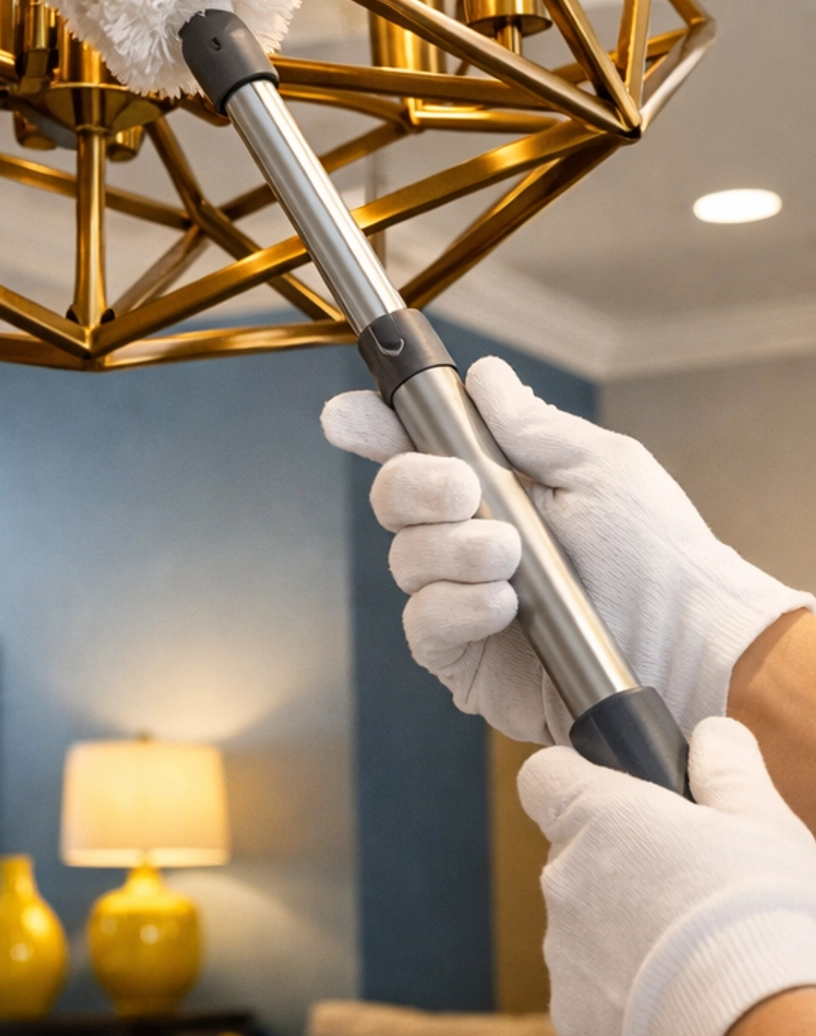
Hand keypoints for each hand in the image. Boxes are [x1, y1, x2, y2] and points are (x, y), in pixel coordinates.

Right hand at [321, 356, 808, 742]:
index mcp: (499, 485)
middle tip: (464, 488)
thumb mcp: (602, 468)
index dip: (373, 427)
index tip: (347, 415)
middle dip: (416, 486)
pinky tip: (502, 604)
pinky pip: (424, 625)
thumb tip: (484, 376)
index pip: (417, 447)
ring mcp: (463, 599)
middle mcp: (471, 539)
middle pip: (393, 499)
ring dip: (452, 550)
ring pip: (405, 560)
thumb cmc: (659, 556)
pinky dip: (455, 605)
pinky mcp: (465, 659)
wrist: (688, 646)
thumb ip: (532, 426)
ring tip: (510, 558)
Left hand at [519, 718, 815, 1035]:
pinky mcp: (574, 1024)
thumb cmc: (766, 920)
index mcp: (596, 818)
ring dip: (624, 934)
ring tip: (699, 958)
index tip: (622, 798)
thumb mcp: (763, 822)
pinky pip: (593, 995)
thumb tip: (709, 737)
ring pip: (583, 928)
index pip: (546, 777)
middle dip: (620, 867)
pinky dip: (626, 999)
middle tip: (692, 889)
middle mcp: (563, 881)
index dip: (580, 782)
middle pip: (574, 857)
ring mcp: (562, 956)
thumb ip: (725, 766)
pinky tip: (684, 1008)